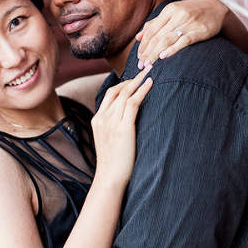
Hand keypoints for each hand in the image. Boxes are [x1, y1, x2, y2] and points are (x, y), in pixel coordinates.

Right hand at [91, 68, 152, 184]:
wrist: (110, 177)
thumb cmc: (114, 163)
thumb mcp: (108, 140)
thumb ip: (114, 127)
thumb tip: (128, 119)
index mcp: (97, 120)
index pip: (109, 95)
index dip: (122, 84)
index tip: (135, 79)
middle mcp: (102, 118)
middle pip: (116, 90)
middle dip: (131, 79)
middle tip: (145, 70)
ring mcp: (111, 122)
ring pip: (125, 94)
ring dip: (139, 81)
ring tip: (151, 73)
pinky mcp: (123, 127)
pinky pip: (133, 102)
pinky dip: (142, 90)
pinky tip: (150, 84)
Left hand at [136, 0, 228, 68]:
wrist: (215, 7)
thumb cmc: (190, 12)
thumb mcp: (172, 14)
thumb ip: (155, 24)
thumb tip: (138, 37)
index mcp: (169, 10)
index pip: (151, 30)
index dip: (143, 45)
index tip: (139, 57)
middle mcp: (178, 15)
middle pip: (158, 36)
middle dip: (148, 52)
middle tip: (141, 66)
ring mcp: (189, 23)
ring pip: (168, 39)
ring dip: (156, 53)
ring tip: (149, 65)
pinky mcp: (200, 30)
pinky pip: (184, 41)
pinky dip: (172, 49)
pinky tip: (164, 57)